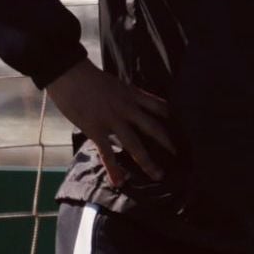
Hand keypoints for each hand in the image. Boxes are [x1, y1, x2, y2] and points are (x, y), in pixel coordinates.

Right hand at [45, 59, 174, 186]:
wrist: (68, 72)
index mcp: (133, 95)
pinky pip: (107, 152)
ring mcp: (113, 120)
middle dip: (168, 143)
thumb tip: (131, 104)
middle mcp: (128, 108)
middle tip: (180, 157)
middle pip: (154, 128)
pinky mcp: (96, 129)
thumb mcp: (115, 83)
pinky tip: (119, 181)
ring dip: (148, 162)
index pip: (160, 106)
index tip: (185, 128)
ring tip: (159, 176)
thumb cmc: (87, 75)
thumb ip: (126, 95)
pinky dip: (113, 168)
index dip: (173, 118)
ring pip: (135, 144)